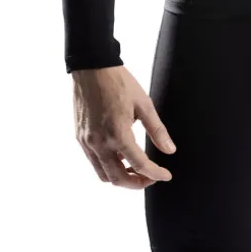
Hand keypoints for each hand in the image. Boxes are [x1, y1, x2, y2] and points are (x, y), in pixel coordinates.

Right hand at [72, 64, 176, 187]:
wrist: (92, 68)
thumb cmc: (119, 83)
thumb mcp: (144, 104)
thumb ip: (157, 130)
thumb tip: (170, 150)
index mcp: (118, 134)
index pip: (139, 165)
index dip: (155, 174)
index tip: (166, 175)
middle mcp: (100, 143)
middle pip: (118, 179)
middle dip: (137, 183)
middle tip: (151, 177)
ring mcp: (87, 142)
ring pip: (103, 175)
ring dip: (120, 177)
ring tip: (136, 168)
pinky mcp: (80, 138)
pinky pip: (94, 162)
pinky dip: (108, 166)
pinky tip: (120, 155)